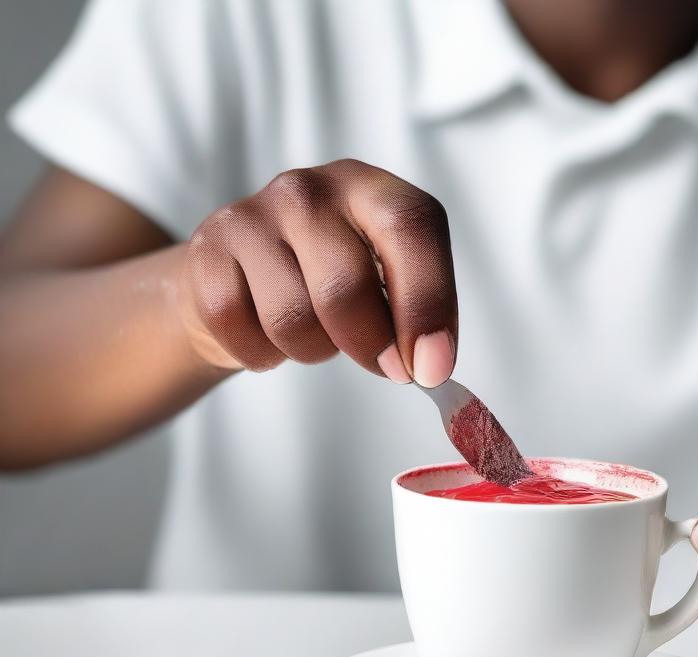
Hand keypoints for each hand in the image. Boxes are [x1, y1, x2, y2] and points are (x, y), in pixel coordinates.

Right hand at [176, 159, 456, 385]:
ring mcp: (253, 216)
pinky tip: (267, 333)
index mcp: (371, 190)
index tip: (432, 366)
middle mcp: (310, 190)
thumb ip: (415, 315)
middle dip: (372, 346)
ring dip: (314, 351)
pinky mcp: (207, 251)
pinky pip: (242, 329)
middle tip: (387, 368)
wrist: (239, 279)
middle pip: (346, 286)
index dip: (429, 301)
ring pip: (293, 319)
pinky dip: (262, 354)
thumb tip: (431, 366)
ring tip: (314, 334)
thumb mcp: (385, 283)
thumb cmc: (328, 283)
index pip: (411, 226)